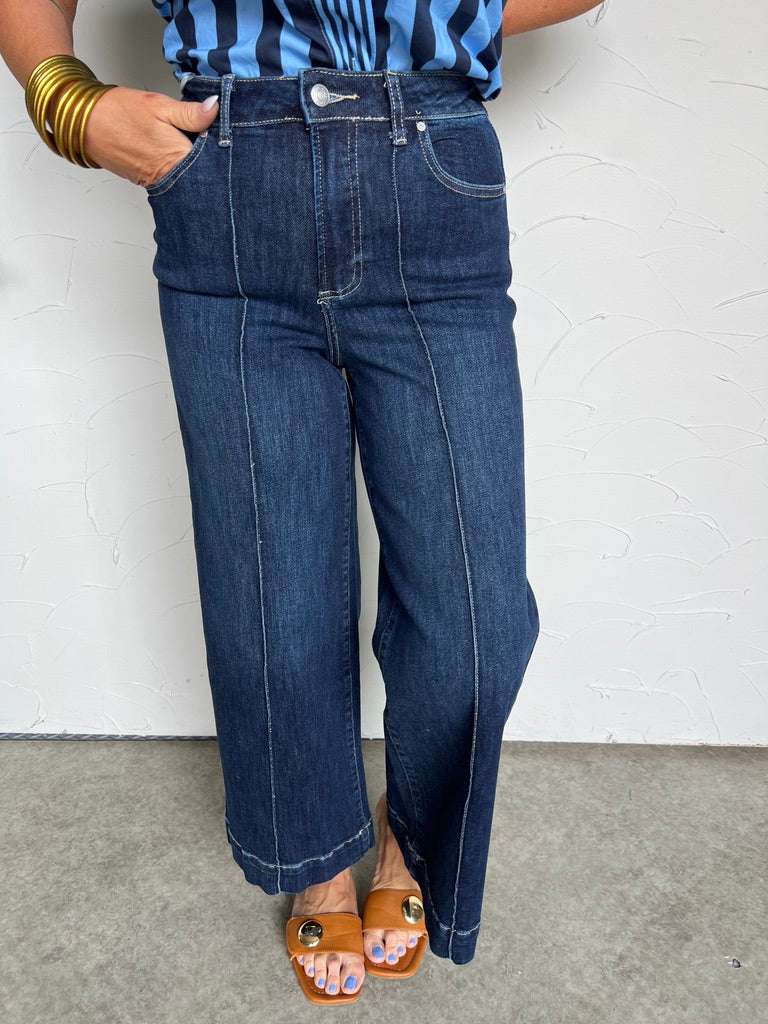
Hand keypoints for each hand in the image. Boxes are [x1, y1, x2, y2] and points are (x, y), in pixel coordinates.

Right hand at [81, 85, 218, 186]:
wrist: (84, 124)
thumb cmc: (118, 113)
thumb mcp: (159, 105)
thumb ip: (190, 113)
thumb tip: (215, 108)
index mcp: (177, 159)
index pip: (214, 163)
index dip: (222, 149)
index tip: (225, 134)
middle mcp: (169, 178)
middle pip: (203, 174)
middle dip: (210, 158)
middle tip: (210, 137)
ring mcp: (159, 184)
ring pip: (188, 177)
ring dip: (194, 163)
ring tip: (192, 143)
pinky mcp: (149, 183)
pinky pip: (173, 177)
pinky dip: (178, 166)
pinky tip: (176, 150)